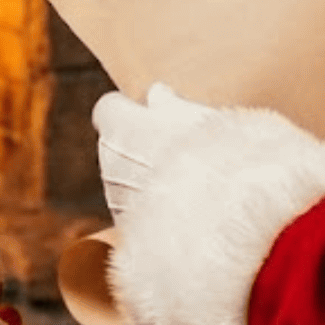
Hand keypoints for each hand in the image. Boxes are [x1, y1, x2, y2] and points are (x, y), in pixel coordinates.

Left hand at [93, 83, 221, 225]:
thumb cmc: (209, 159)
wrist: (216, 216)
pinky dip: (151, 208)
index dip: (129, 109)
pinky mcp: (127, 229)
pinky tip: (183, 208)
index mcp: (119, 127)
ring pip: (123, 179)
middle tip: (177, 148)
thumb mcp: (195, 118)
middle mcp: (108, 162)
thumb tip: (158, 95)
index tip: (152, 112)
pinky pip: (135, 210)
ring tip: (186, 182)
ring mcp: (115, 198)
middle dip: (138, 146)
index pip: (108, 108)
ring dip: (144, 179)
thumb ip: (170, 105)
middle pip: (115, 145)